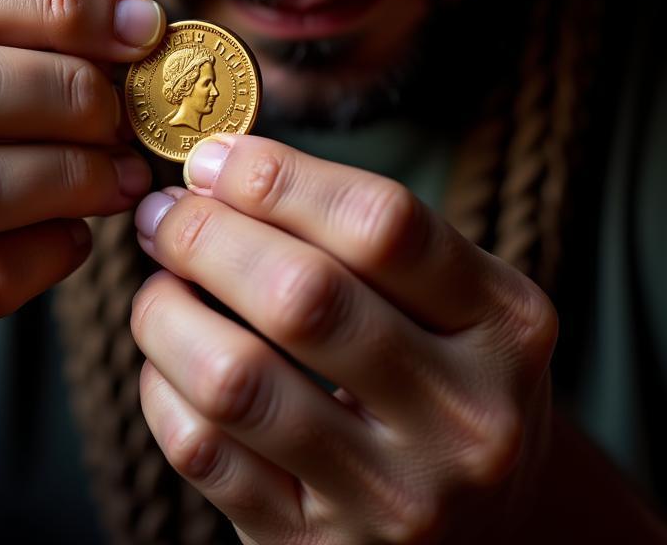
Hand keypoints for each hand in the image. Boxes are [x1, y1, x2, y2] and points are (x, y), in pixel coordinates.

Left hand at [131, 134, 557, 543]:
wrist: (486, 530)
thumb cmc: (447, 377)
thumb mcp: (453, 299)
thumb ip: (359, 233)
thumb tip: (219, 170)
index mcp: (507, 325)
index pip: (382, 223)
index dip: (279, 177)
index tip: (214, 158)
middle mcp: (466, 418)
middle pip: (302, 295)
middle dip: (206, 236)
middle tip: (164, 214)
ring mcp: (394, 499)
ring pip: (236, 380)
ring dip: (167, 313)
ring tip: (159, 286)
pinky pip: (204, 454)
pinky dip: (161, 389)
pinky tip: (167, 360)